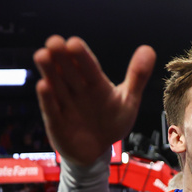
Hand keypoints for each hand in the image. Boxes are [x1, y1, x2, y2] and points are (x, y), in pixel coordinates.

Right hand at [34, 36, 155, 166]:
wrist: (97, 150)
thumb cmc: (111, 122)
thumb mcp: (128, 101)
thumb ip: (137, 77)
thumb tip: (149, 49)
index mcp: (95, 83)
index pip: (88, 67)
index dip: (81, 56)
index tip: (74, 43)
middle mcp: (78, 90)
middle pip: (69, 72)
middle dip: (61, 57)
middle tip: (54, 42)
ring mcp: (66, 105)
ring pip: (56, 85)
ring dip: (49, 71)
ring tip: (42, 55)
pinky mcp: (57, 122)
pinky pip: (52, 110)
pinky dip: (47, 99)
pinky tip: (43, 86)